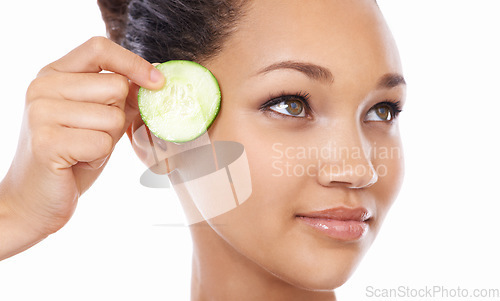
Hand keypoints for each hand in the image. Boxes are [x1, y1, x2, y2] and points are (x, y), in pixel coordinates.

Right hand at [0, 37, 164, 259]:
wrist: (34, 199)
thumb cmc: (71, 157)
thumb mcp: (98, 119)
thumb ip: (121, 97)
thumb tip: (157, 77)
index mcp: (54, 74)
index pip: (100, 48)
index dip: (134, 63)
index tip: (158, 82)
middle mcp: (43, 87)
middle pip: (116, 86)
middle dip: (118, 117)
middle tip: (94, 135)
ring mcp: (41, 113)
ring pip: (113, 116)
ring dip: (108, 140)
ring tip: (83, 150)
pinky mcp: (46, 141)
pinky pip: (102, 142)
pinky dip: (99, 157)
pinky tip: (77, 162)